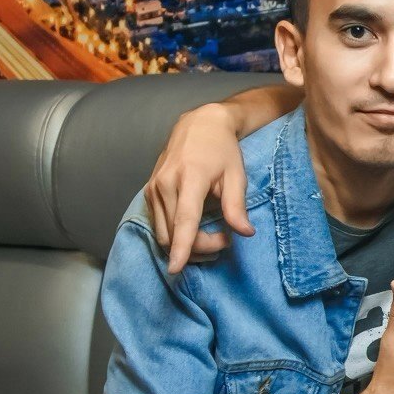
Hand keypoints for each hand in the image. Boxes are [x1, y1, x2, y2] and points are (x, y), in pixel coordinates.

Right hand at [147, 102, 254, 272]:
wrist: (198, 125)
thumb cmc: (222, 150)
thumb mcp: (236, 175)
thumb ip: (237, 206)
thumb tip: (245, 233)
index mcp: (189, 178)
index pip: (184, 219)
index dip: (181, 246)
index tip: (176, 268)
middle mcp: (164, 184)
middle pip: (174, 234)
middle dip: (199, 248)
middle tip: (225, 239)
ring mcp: (153, 189)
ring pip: (163, 234)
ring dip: (186, 245)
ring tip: (214, 236)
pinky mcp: (148, 193)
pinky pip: (159, 225)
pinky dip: (176, 236)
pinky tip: (196, 231)